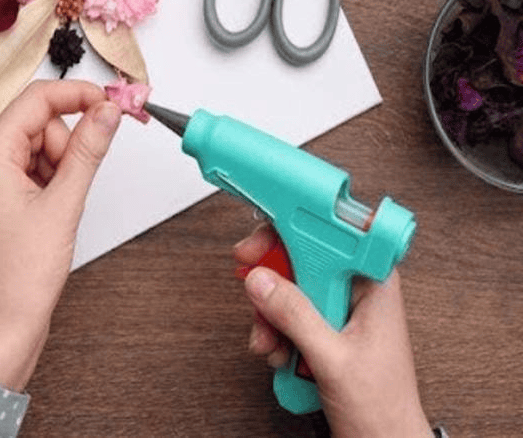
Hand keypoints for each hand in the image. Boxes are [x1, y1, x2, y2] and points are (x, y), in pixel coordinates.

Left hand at [0, 80, 121, 390]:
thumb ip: (88, 150)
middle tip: (72, 186)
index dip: (78, 95)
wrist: (4, 323)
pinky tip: (53, 211)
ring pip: (40, 146)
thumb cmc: (20, 275)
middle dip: (67, 146)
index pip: (36, 99)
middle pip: (40, 123)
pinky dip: (53, 181)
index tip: (112, 103)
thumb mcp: (63, 204)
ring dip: (61, 167)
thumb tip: (107, 111)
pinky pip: (35, 168)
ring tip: (58, 208)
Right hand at [234, 226, 431, 436]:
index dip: (294, 229)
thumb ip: (296, 316)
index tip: (262, 237)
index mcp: (374, 283)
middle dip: (274, 281)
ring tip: (272, 342)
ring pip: (289, 289)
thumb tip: (262, 280)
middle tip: (252, 284)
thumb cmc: (383, 407)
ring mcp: (338, 312)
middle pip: (302, 258)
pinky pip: (287, 316)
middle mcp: (356, 291)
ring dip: (271, 316)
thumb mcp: (333, 359)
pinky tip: (278, 353)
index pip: (333, 234)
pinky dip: (274, 333)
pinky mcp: (323, 330)